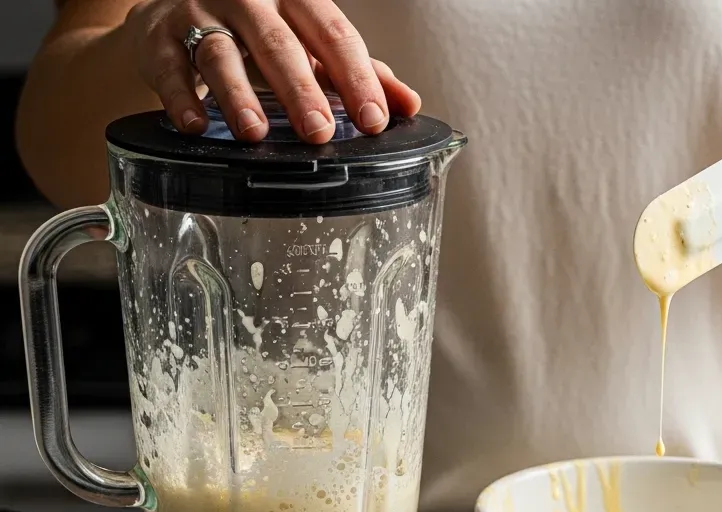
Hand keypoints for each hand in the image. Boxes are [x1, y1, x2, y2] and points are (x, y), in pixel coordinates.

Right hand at [124, 0, 420, 143]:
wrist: (175, 11)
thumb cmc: (256, 32)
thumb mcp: (308, 44)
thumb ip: (354, 72)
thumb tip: (408, 104)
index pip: (332, 33)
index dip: (355, 77)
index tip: (374, 120)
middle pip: (277, 43)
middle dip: (300, 89)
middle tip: (319, 132)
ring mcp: (198, 14)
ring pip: (219, 53)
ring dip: (237, 96)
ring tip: (256, 134)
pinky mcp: (158, 37)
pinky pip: (167, 67)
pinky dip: (180, 98)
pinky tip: (196, 127)